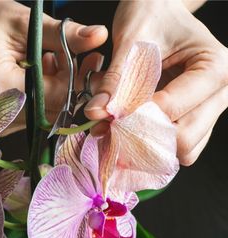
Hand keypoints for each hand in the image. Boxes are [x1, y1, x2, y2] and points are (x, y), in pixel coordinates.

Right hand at [0, 1, 106, 131]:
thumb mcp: (26, 23)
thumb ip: (63, 34)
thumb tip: (99, 36)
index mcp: (0, 86)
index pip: (55, 96)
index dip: (78, 80)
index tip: (92, 60)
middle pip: (54, 107)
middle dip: (70, 82)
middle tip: (76, 56)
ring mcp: (0, 120)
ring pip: (49, 110)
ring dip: (59, 86)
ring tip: (51, 58)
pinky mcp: (4, 120)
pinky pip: (38, 112)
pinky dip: (47, 92)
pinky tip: (40, 70)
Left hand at [85, 0, 227, 165]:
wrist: (158, 10)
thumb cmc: (151, 15)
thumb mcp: (132, 41)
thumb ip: (117, 79)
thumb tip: (97, 112)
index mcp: (215, 67)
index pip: (172, 108)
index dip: (135, 116)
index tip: (106, 115)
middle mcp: (220, 92)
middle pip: (184, 138)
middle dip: (142, 136)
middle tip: (110, 125)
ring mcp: (209, 107)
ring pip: (183, 147)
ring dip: (147, 143)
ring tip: (119, 125)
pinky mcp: (195, 116)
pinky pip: (176, 143)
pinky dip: (152, 143)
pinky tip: (131, 128)